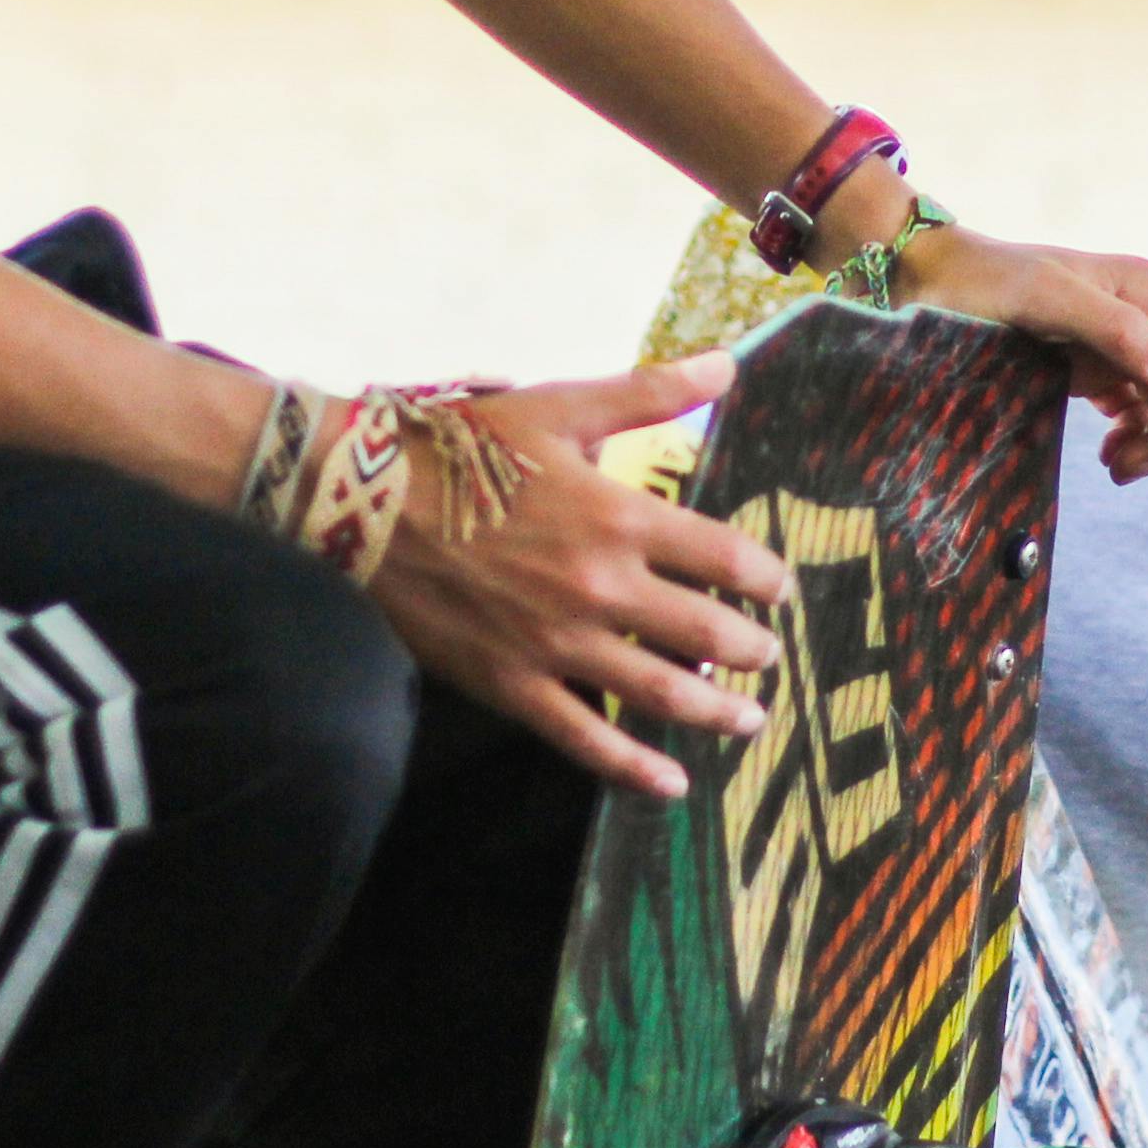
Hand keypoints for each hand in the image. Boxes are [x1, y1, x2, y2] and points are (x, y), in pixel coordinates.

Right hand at [361, 354, 787, 797]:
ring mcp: (558, 643)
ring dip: (716, 712)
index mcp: (620, 516)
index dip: (765, 579)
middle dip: (751, 650)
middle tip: (768, 658)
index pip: (724, 557)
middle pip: (706, 631)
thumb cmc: (466, 448)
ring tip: (748, 721)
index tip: (778, 590)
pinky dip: (634, 769)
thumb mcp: (561, 406)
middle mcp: (601, 586)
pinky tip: (671, 785)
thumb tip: (725, 363)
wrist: (368, 500)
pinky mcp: (513, 683)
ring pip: (661, 692)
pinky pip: (585, 739)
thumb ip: (649, 392)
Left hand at [892, 226, 1147, 487]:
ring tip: (1113, 469)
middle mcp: (1144, 313)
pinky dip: (1133, 437)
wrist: (932, 276)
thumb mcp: (1045, 300)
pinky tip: (1109, 456)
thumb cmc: (984, 280)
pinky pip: (1138, 408)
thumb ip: (1116, 331)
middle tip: (1127, 474)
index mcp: (1146, 292)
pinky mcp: (1097, 363)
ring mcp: (1122, 340)